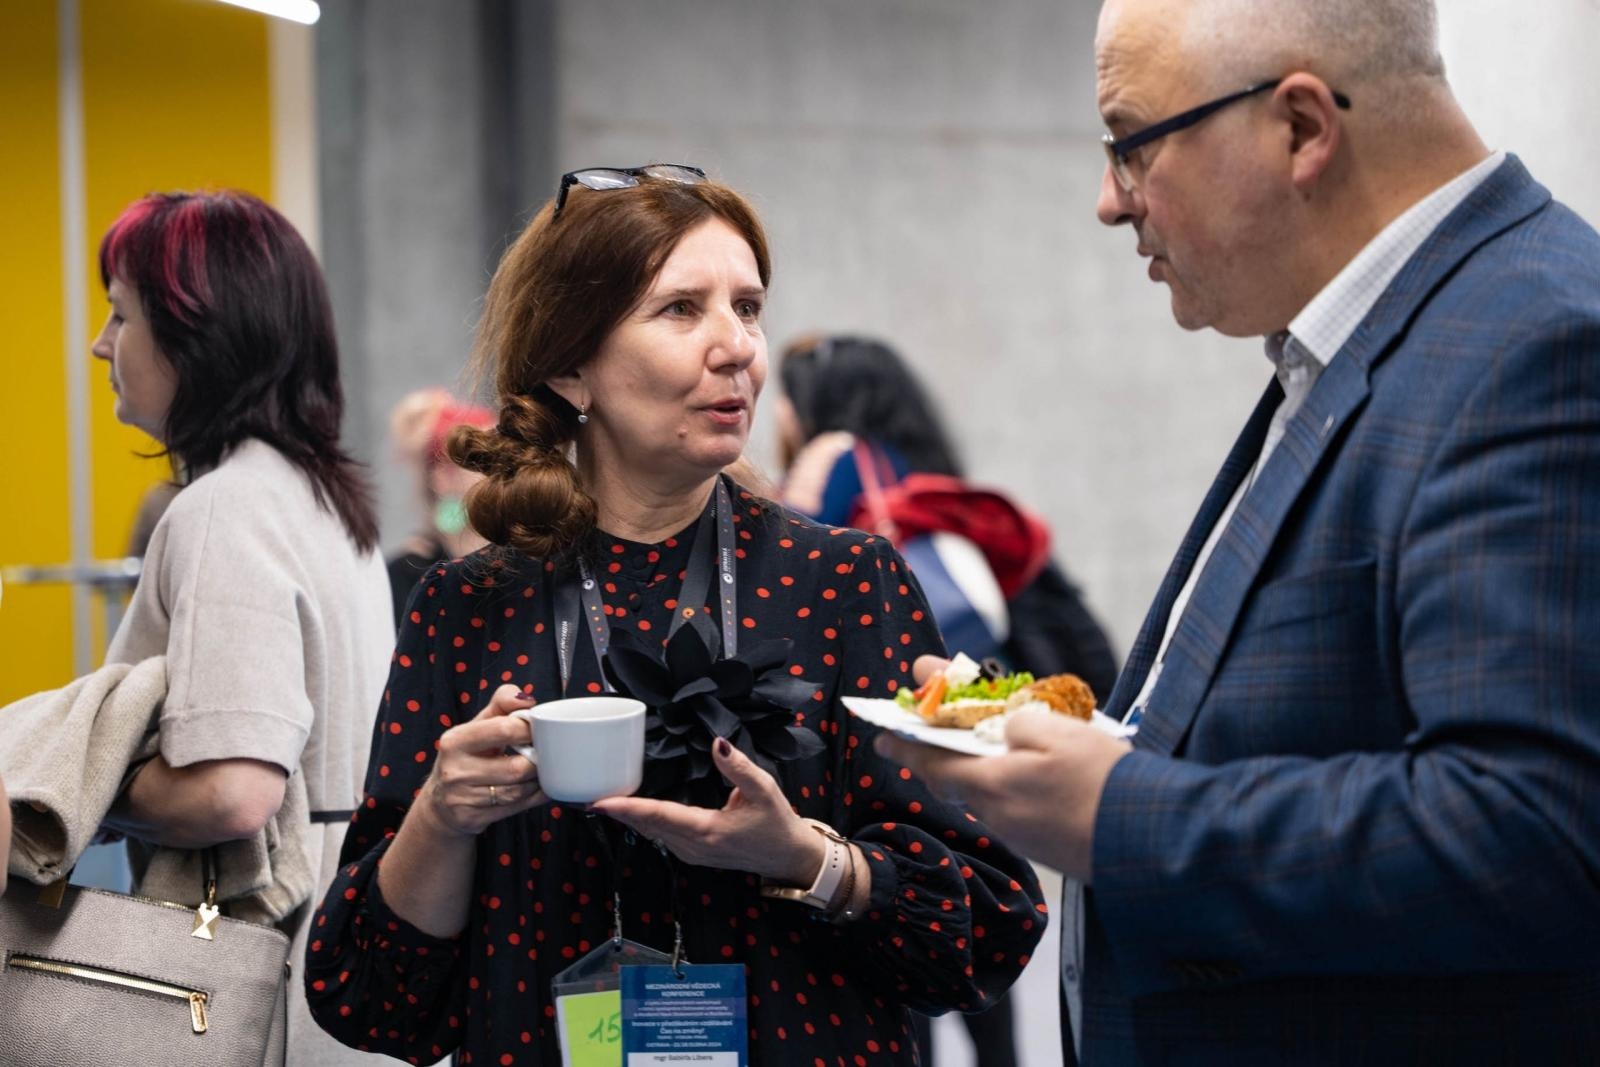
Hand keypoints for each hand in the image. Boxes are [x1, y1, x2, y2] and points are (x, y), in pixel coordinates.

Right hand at [418, 684, 546, 838]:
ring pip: (518, 791)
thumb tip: (526, 698)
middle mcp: (455, 770)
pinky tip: (538, 788)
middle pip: (516, 768)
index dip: (529, 729)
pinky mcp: (472, 819)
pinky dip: (534, 797)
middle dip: (537, 761)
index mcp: (455, 741)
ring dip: (537, 781)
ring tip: (541, 770)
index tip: (539, 729)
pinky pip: (516, 808)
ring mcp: (462, 798)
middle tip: (545, 754)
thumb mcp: (476, 725)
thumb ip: (501, 704)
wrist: (440, 803)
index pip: (503, 730)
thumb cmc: (466, 756)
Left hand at [591, 737, 828, 885]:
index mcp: (706, 830)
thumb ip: (738, 766)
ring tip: (604, 799)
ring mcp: (692, 853)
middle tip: (588, 794)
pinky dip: (644, 822)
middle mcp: (693, 846)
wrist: (788, 856)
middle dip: (618, 811)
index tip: (599, 802)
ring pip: (651, 834)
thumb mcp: (764, 789)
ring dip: (629, 818)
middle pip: (647, 826)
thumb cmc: (777, 823)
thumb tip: (717, 743)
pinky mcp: (694, 853)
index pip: (659, 816)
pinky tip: (635, 810)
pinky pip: (661, 836)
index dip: (627, 808)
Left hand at [876, 700, 1130, 881]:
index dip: (904, 744)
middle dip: (944, 748)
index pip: (931, 762)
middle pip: (956, 778)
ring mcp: (1020, 833)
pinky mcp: (1044, 843)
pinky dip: (1009, 781)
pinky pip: (1013, 805)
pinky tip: (1031, 766)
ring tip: (996, 732)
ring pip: (986, 791)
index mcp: (990, 786)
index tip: (880, 734)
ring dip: (982, 763)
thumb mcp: (1057, 732)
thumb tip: (1007, 727)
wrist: (1146, 841)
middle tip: (942, 719)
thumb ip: (1018, 723)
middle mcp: (996, 815)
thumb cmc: (1102, 782)